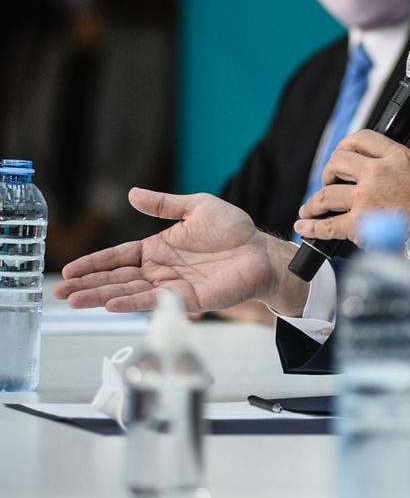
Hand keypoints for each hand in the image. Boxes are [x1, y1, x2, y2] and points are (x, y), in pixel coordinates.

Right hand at [53, 188, 307, 315]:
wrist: (261, 250)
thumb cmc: (233, 229)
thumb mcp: (196, 207)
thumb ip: (164, 204)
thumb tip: (133, 193)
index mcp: (158, 248)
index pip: (118, 257)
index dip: (94, 263)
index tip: (69, 271)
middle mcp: (160, 270)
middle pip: (117, 278)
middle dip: (88, 285)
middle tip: (61, 293)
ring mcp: (172, 286)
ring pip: (130, 292)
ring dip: (102, 296)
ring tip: (75, 301)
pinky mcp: (188, 300)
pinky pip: (156, 301)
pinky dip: (133, 303)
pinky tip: (112, 304)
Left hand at [295, 129, 409, 241]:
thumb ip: (395, 166)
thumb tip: (371, 169)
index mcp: (397, 156)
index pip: (362, 138)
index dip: (346, 146)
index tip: (341, 156)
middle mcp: (379, 172)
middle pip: (338, 161)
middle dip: (329, 173)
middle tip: (330, 184)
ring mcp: (366, 197)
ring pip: (326, 194)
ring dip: (314, 202)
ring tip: (309, 209)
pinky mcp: (359, 224)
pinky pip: (327, 224)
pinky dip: (312, 226)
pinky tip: (304, 225)